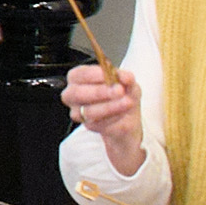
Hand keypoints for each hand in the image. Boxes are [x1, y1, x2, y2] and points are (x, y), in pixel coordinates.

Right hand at [60, 59, 144, 175]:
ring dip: (108, 107)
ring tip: (127, 103)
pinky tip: (123, 117)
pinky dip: (113, 121)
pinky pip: (97, 126)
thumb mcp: (131, 86)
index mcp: (82, 81)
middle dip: (97, 92)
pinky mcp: (92, 129)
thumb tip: (125, 75)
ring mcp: (82, 115)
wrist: (130, 129)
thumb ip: (127, 79)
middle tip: (117, 90)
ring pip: (86, 112)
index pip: (77, 74)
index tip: (109, 75)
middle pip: (74, 93)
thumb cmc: (126, 103)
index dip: (91, 75)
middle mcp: (76, 98)